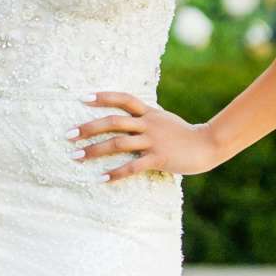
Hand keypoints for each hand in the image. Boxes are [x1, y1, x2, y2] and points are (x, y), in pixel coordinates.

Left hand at [69, 90, 223, 181]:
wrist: (208, 144)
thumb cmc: (184, 134)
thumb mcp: (164, 119)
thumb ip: (146, 118)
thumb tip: (127, 118)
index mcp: (149, 113)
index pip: (124, 99)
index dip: (104, 97)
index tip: (83, 98)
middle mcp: (148, 124)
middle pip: (114, 121)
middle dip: (88, 128)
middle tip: (68, 135)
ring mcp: (153, 141)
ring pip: (118, 143)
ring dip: (95, 150)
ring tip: (76, 157)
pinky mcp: (158, 158)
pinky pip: (132, 166)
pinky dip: (115, 173)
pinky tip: (101, 179)